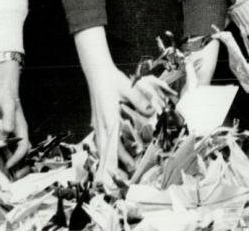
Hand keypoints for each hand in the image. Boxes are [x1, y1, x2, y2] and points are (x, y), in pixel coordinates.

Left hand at [0, 59, 30, 169]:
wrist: (0, 90)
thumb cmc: (6, 97)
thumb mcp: (7, 106)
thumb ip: (8, 119)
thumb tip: (7, 133)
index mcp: (21, 129)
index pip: (23, 148)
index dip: (17, 158)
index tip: (8, 165)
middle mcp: (15, 134)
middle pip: (17, 153)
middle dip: (11, 164)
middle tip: (1, 172)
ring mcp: (7, 134)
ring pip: (6, 151)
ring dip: (0, 159)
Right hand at [75, 29, 152, 184]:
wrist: (97, 73)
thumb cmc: (113, 80)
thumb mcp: (129, 88)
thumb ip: (140, 101)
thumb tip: (151, 112)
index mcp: (109, 117)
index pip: (114, 143)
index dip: (120, 157)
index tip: (128, 166)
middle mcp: (102, 124)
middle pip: (107, 149)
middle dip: (115, 163)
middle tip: (126, 174)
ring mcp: (98, 123)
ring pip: (102, 146)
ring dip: (109, 158)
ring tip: (118, 169)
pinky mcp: (97, 121)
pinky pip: (100, 140)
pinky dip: (104, 150)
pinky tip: (109, 154)